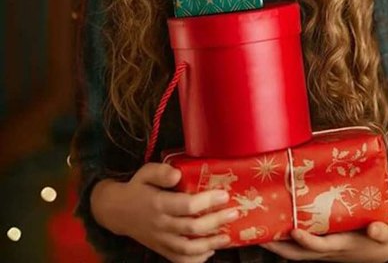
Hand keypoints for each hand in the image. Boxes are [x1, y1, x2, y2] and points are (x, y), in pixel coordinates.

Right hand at [91, 163, 239, 262]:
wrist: (116, 211)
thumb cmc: (137, 187)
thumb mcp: (145, 172)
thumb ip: (161, 172)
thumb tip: (178, 175)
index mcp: (158, 204)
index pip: (186, 206)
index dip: (207, 201)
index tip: (224, 194)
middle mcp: (160, 224)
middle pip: (192, 228)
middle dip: (216, 221)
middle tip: (234, 213)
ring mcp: (160, 240)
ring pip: (187, 248)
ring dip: (209, 243)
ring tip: (227, 236)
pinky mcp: (160, 248)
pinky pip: (178, 259)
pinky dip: (195, 259)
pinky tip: (209, 251)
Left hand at [261, 189, 387, 261]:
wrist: (383, 242)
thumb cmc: (385, 232)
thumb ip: (383, 232)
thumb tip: (375, 231)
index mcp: (343, 247)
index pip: (320, 247)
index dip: (306, 241)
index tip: (294, 229)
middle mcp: (328, 251)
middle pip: (299, 254)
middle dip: (279, 247)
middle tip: (260, 235)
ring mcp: (323, 249)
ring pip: (295, 251)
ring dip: (278, 244)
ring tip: (259, 231)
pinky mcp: (321, 243)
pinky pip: (299, 245)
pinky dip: (285, 238)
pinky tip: (274, 226)